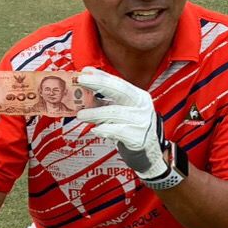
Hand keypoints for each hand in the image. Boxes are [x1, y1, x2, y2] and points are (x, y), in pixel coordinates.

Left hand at [75, 66, 171, 183]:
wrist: (147, 155)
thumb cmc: (131, 131)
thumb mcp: (119, 111)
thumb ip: (104, 100)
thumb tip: (84, 87)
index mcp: (139, 97)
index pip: (118, 83)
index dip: (101, 76)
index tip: (84, 72)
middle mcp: (143, 107)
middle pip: (121, 91)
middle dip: (99, 84)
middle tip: (80, 82)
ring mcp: (143, 123)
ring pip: (116, 112)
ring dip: (95, 113)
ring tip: (81, 115)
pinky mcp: (139, 139)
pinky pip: (118, 131)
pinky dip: (105, 130)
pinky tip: (96, 130)